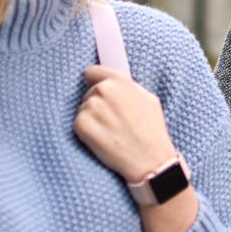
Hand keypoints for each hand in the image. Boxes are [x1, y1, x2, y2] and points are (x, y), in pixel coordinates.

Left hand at [75, 65, 180, 184]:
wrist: (149, 159)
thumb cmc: (152, 131)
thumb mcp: (149, 99)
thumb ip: (129, 87)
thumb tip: (116, 84)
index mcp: (120, 81)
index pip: (92, 72)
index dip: (95, 82)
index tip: (97, 91)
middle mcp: (103, 91)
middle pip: (88, 93)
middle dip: (97, 105)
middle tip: (113, 121)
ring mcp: (91, 107)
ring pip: (83, 109)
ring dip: (92, 119)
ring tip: (111, 132)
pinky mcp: (82, 125)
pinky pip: (78, 124)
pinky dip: (87, 133)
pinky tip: (103, 140)